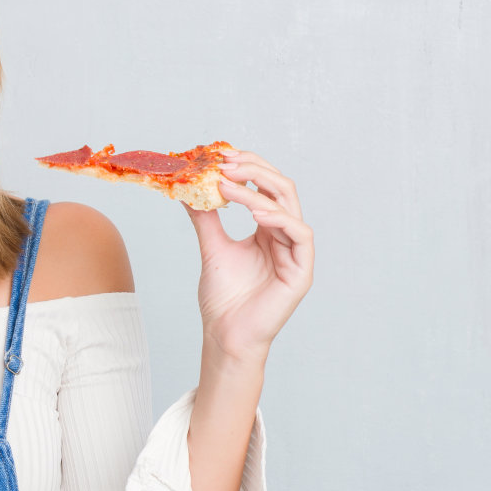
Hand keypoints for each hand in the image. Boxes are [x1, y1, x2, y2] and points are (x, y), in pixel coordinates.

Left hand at [183, 148, 314, 363]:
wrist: (225, 334)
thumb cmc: (223, 298)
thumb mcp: (211, 247)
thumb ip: (205, 218)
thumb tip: (187, 188)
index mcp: (267, 229)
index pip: (266, 187)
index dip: (248, 167)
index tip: (221, 156)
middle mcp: (285, 236)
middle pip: (281, 189)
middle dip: (254, 170)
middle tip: (226, 162)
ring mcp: (296, 252)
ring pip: (289, 205)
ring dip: (258, 190)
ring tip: (228, 184)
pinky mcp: (302, 270)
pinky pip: (300, 233)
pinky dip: (278, 217)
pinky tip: (255, 212)